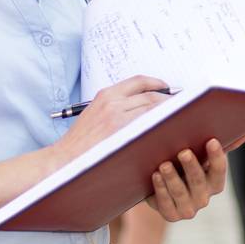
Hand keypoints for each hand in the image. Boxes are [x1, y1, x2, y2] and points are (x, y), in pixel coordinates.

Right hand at [50, 75, 172, 165]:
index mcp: (106, 95)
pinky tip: (170, 132)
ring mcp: (119, 118)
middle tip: (182, 108)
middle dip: (169, 100)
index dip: (157, 83)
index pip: (139, 81)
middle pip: (151, 95)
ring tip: (180, 120)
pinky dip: (162, 126)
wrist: (62, 162)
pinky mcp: (123, 134)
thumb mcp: (93, 115)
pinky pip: (150, 125)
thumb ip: (115, 107)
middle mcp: (113, 102)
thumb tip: (141, 107)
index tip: (168, 89)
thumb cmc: (79, 144)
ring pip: (154, 110)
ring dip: (170, 114)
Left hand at [145, 138, 228, 220]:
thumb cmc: (185, 168)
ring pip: (180, 192)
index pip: (219, 169)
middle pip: (199, 181)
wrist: (163, 190)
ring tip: (164, 165)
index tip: (211, 141)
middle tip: (184, 152)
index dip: (216, 156)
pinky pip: (166, 203)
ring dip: (172, 178)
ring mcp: (188, 209)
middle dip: (191, 166)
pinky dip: (161, 189)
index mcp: (215, 182)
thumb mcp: (201, 156)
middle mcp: (204, 197)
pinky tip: (156, 176)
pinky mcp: (171, 215)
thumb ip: (222, 145)